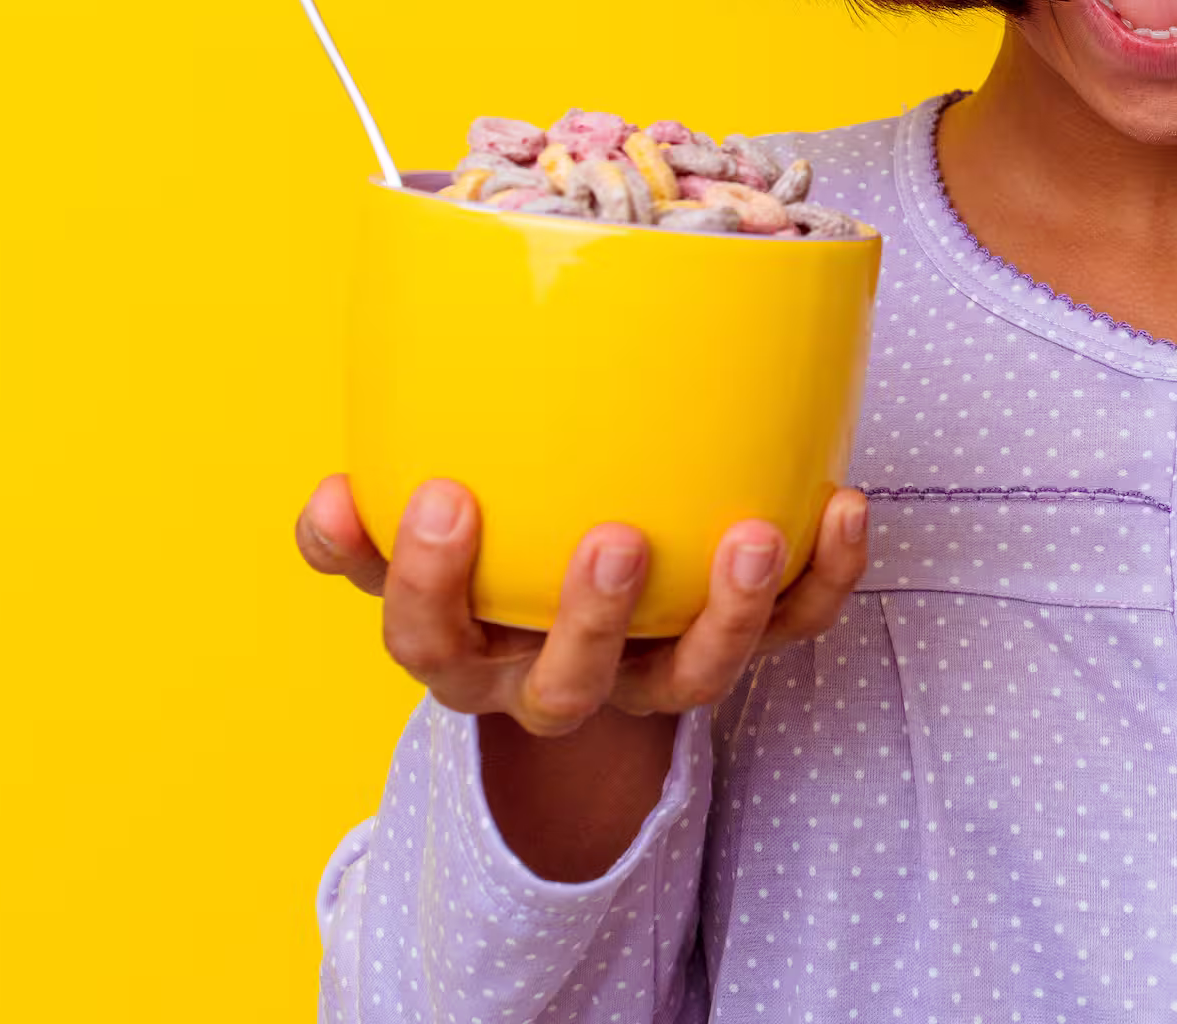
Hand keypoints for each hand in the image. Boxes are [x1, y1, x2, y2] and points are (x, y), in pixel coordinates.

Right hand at [295, 473, 869, 733]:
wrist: (579, 638)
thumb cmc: (490, 556)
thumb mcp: (422, 544)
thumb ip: (368, 520)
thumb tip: (333, 489)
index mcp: (468, 653)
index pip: (429, 641)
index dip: (426, 582)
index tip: (443, 495)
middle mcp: (558, 681)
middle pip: (569, 688)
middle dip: (590, 622)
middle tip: (613, 540)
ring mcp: (652, 673)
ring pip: (692, 676)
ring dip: (729, 612)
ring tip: (754, 535)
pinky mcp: (734, 649)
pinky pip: (793, 630)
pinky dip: (826, 575)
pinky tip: (843, 505)